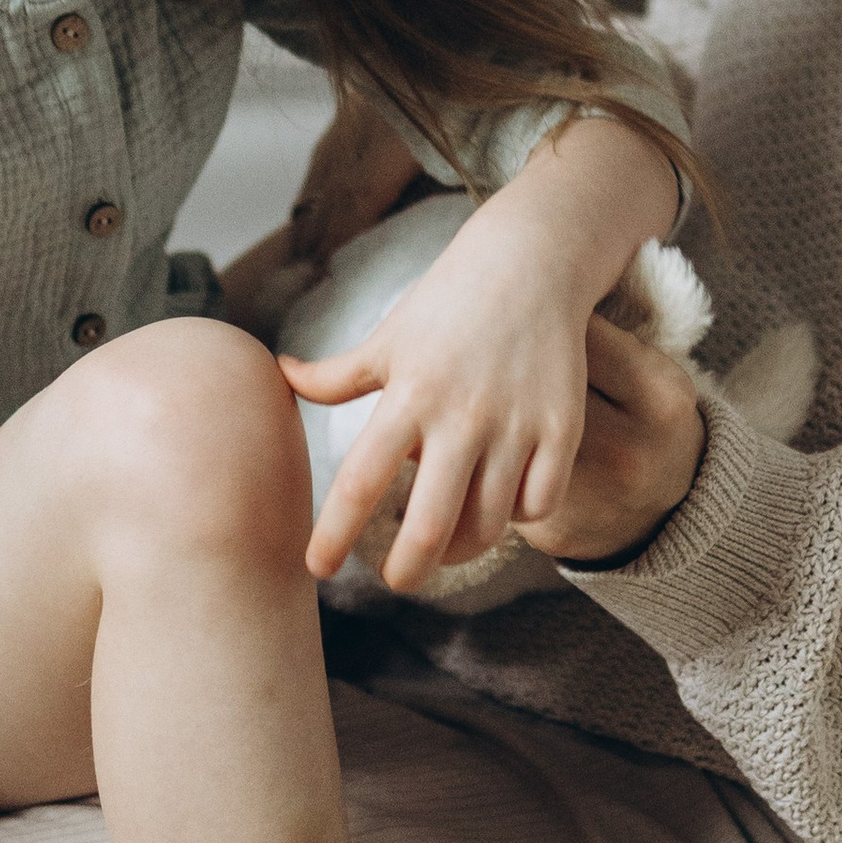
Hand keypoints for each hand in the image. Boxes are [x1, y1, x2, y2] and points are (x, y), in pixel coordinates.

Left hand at [284, 111, 681, 591]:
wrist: (532, 262)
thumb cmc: (449, 302)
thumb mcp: (388, 338)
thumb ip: (336, 374)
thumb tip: (279, 375)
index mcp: (408, 395)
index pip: (359, 482)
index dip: (335, 534)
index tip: (317, 568)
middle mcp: (462, 416)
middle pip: (431, 527)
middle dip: (408, 571)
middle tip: (397, 580)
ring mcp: (516, 425)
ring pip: (489, 524)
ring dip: (463, 548)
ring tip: (448, 545)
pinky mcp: (562, 428)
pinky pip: (538, 503)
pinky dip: (520, 516)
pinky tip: (504, 503)